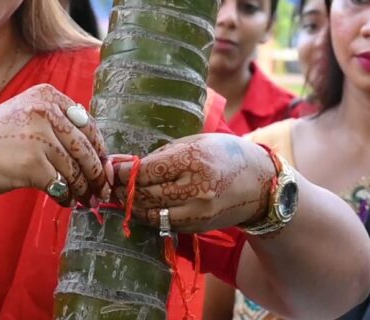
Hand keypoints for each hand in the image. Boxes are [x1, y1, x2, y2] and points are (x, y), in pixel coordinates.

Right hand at [0, 84, 111, 205]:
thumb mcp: (25, 116)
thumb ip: (56, 125)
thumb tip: (95, 153)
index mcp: (46, 96)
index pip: (86, 123)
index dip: (98, 148)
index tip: (104, 166)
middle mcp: (44, 111)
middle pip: (85, 147)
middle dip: (97, 173)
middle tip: (102, 190)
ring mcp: (39, 137)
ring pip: (76, 169)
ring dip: (83, 188)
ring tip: (85, 198)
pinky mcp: (33, 164)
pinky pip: (62, 184)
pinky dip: (67, 196)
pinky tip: (65, 200)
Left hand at [110, 134, 273, 232]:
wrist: (260, 184)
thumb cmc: (223, 154)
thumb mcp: (193, 143)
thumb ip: (159, 155)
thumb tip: (122, 163)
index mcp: (193, 160)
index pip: (147, 170)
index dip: (122, 172)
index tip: (109, 168)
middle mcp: (196, 187)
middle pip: (145, 193)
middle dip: (123, 189)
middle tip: (110, 183)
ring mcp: (198, 211)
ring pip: (151, 213)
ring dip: (132, 205)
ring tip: (122, 195)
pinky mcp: (198, 226)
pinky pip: (164, 223)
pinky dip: (148, 215)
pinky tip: (140, 206)